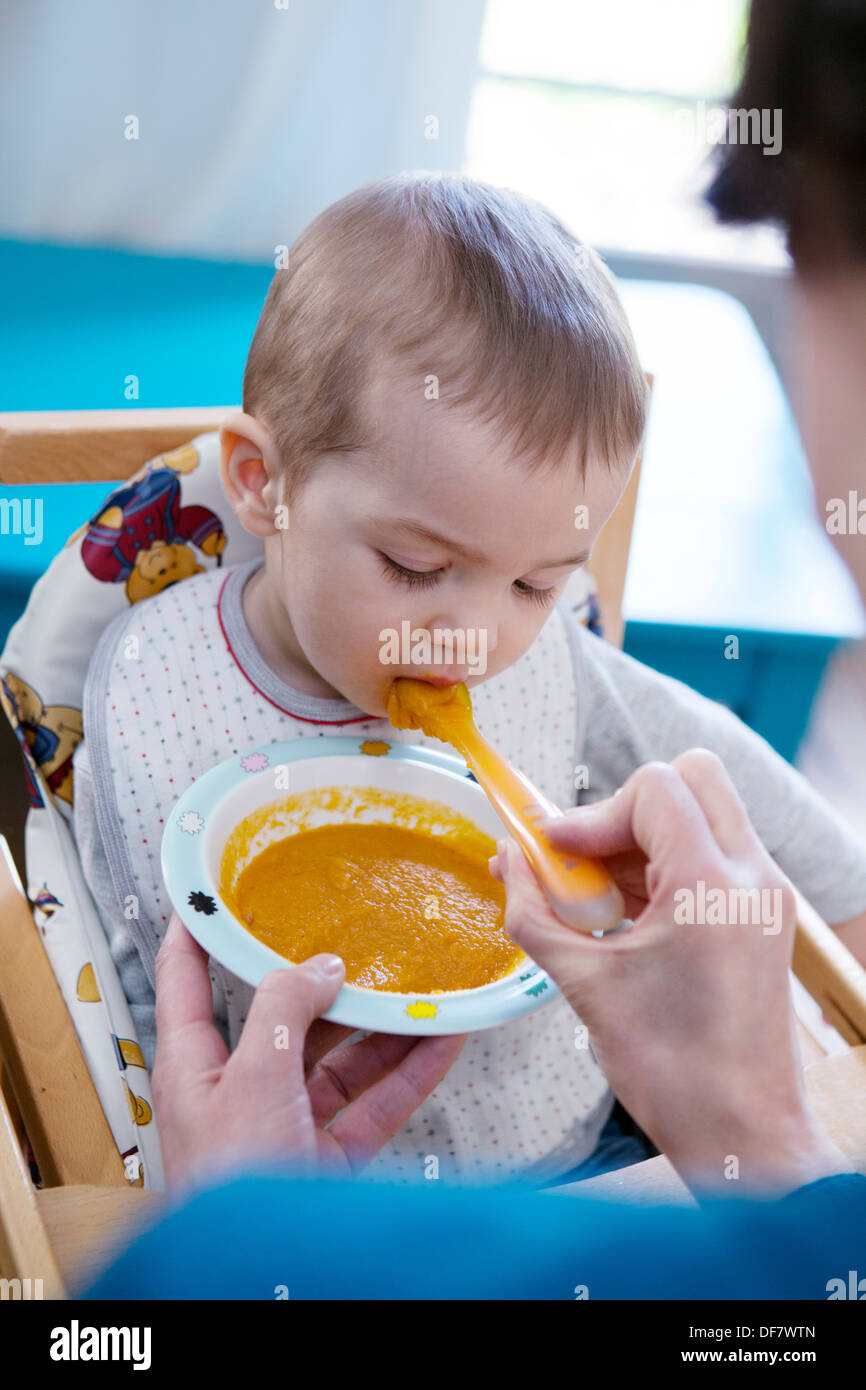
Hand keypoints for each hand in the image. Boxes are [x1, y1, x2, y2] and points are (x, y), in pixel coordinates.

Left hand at [152, 912, 465, 1194]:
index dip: (198, 929)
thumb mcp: (253, 1078)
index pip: (186, 979)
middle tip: (358, 936)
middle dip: (325, 980)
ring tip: (420, 988)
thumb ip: (286, 1011)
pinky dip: (409, 1073)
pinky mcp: (328, 1154)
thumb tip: (320, 965)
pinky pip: (374, 1102)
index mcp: (195, 1063)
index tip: (215, 888)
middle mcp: (240, 1087)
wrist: (264, 1275)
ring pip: (338, 1058)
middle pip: (284, 1016)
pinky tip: (442, 1042)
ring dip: (381, 1026)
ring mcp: (286, 1121)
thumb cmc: (231, 1184)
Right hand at [489, 751, 851, 1197]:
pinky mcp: (762, 917)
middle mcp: (752, 877)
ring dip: (641, 842)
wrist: (744, 1134)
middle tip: (582, 858)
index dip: (592, 813)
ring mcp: (765, 896)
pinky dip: (663, 869)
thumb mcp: (586, 986)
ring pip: (703, 816)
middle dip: (626, 809)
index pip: (656, 789)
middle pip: (693, 780)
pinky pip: (712, 858)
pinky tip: (622, 916)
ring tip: (593, 897)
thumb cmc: (676, 1073)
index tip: (553, 850)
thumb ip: (536, 914)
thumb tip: (508, 862)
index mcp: (713, 885)